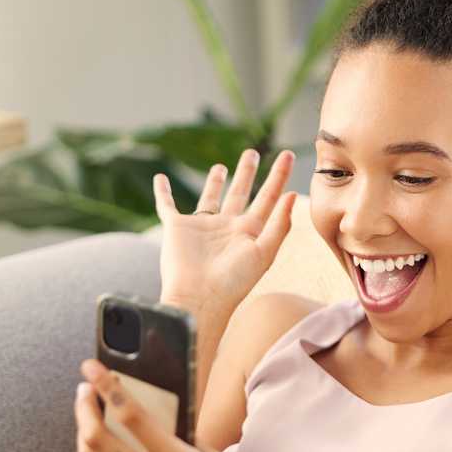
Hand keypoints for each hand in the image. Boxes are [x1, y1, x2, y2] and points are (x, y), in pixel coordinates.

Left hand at [74, 357, 255, 451]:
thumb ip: (184, 436)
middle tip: (84, 389)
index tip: (93, 367)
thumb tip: (159, 413)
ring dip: (81, 429)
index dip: (107, 386)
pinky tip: (91, 447)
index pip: (130, 414)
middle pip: (96, 435)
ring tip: (86, 414)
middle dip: (84, 406)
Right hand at [153, 147, 296, 310]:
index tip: (288, 155)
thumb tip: (292, 194)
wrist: (198, 299)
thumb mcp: (264, 253)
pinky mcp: (177, 228)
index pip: (268, 198)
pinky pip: (167, 205)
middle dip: (247, 173)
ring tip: (222, 166)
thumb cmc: (234, 282)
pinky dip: (162, 193)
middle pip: (240, 193)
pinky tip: (159, 178)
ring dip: (214, 182)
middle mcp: (227, 227)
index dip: (278, 176)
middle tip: (252, 153)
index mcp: (249, 232)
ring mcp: (202, 226)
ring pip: (210, 197)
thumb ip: (280, 224)